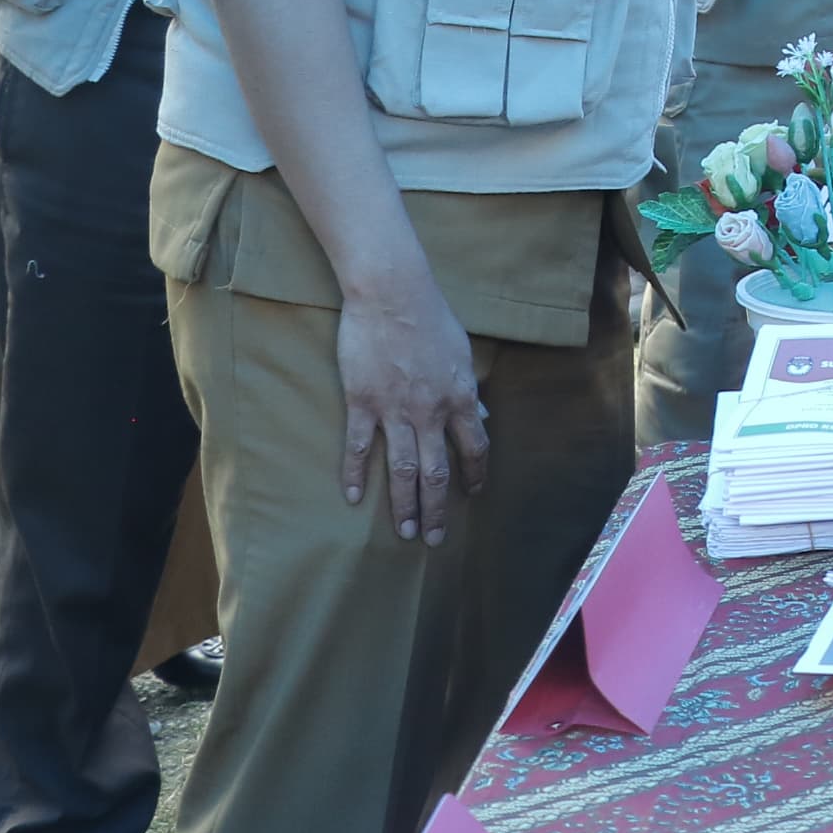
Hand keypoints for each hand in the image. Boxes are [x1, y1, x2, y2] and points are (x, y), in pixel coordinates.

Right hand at [335, 279, 492, 545]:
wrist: (393, 294)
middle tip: (433, 539)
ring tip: (403, 532)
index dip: (475, 475)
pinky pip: (360, 447)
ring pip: (403, 470)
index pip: (474, 448)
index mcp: (459, 397)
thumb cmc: (430, 316)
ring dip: (403, 505)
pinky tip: (354, 499)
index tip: (473, 495)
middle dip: (437, 509)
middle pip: (438, 472)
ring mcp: (395, 410)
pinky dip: (356, 475)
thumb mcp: (461, 352)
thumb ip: (466, 388)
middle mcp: (430, 411)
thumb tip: (478, 413)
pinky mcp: (362, 403)